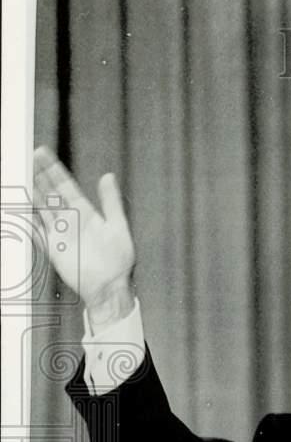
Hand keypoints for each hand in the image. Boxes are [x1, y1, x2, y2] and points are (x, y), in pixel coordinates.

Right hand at [32, 147, 135, 330]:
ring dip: (30, 192)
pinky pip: (35, 231)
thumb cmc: (119, 259)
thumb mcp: (118, 226)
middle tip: (27, 156)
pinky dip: (27, 220)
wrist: (111, 287)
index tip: (43, 153)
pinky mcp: (52, 249)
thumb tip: (108, 176)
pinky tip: (20, 207)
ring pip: (40, 208)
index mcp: (86, 213)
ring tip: (19, 174)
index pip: (66, 186)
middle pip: (49, 193)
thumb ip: (111, 201)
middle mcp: (71, 221)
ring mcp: (59, 234)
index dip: (53, 170)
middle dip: (38, 175)